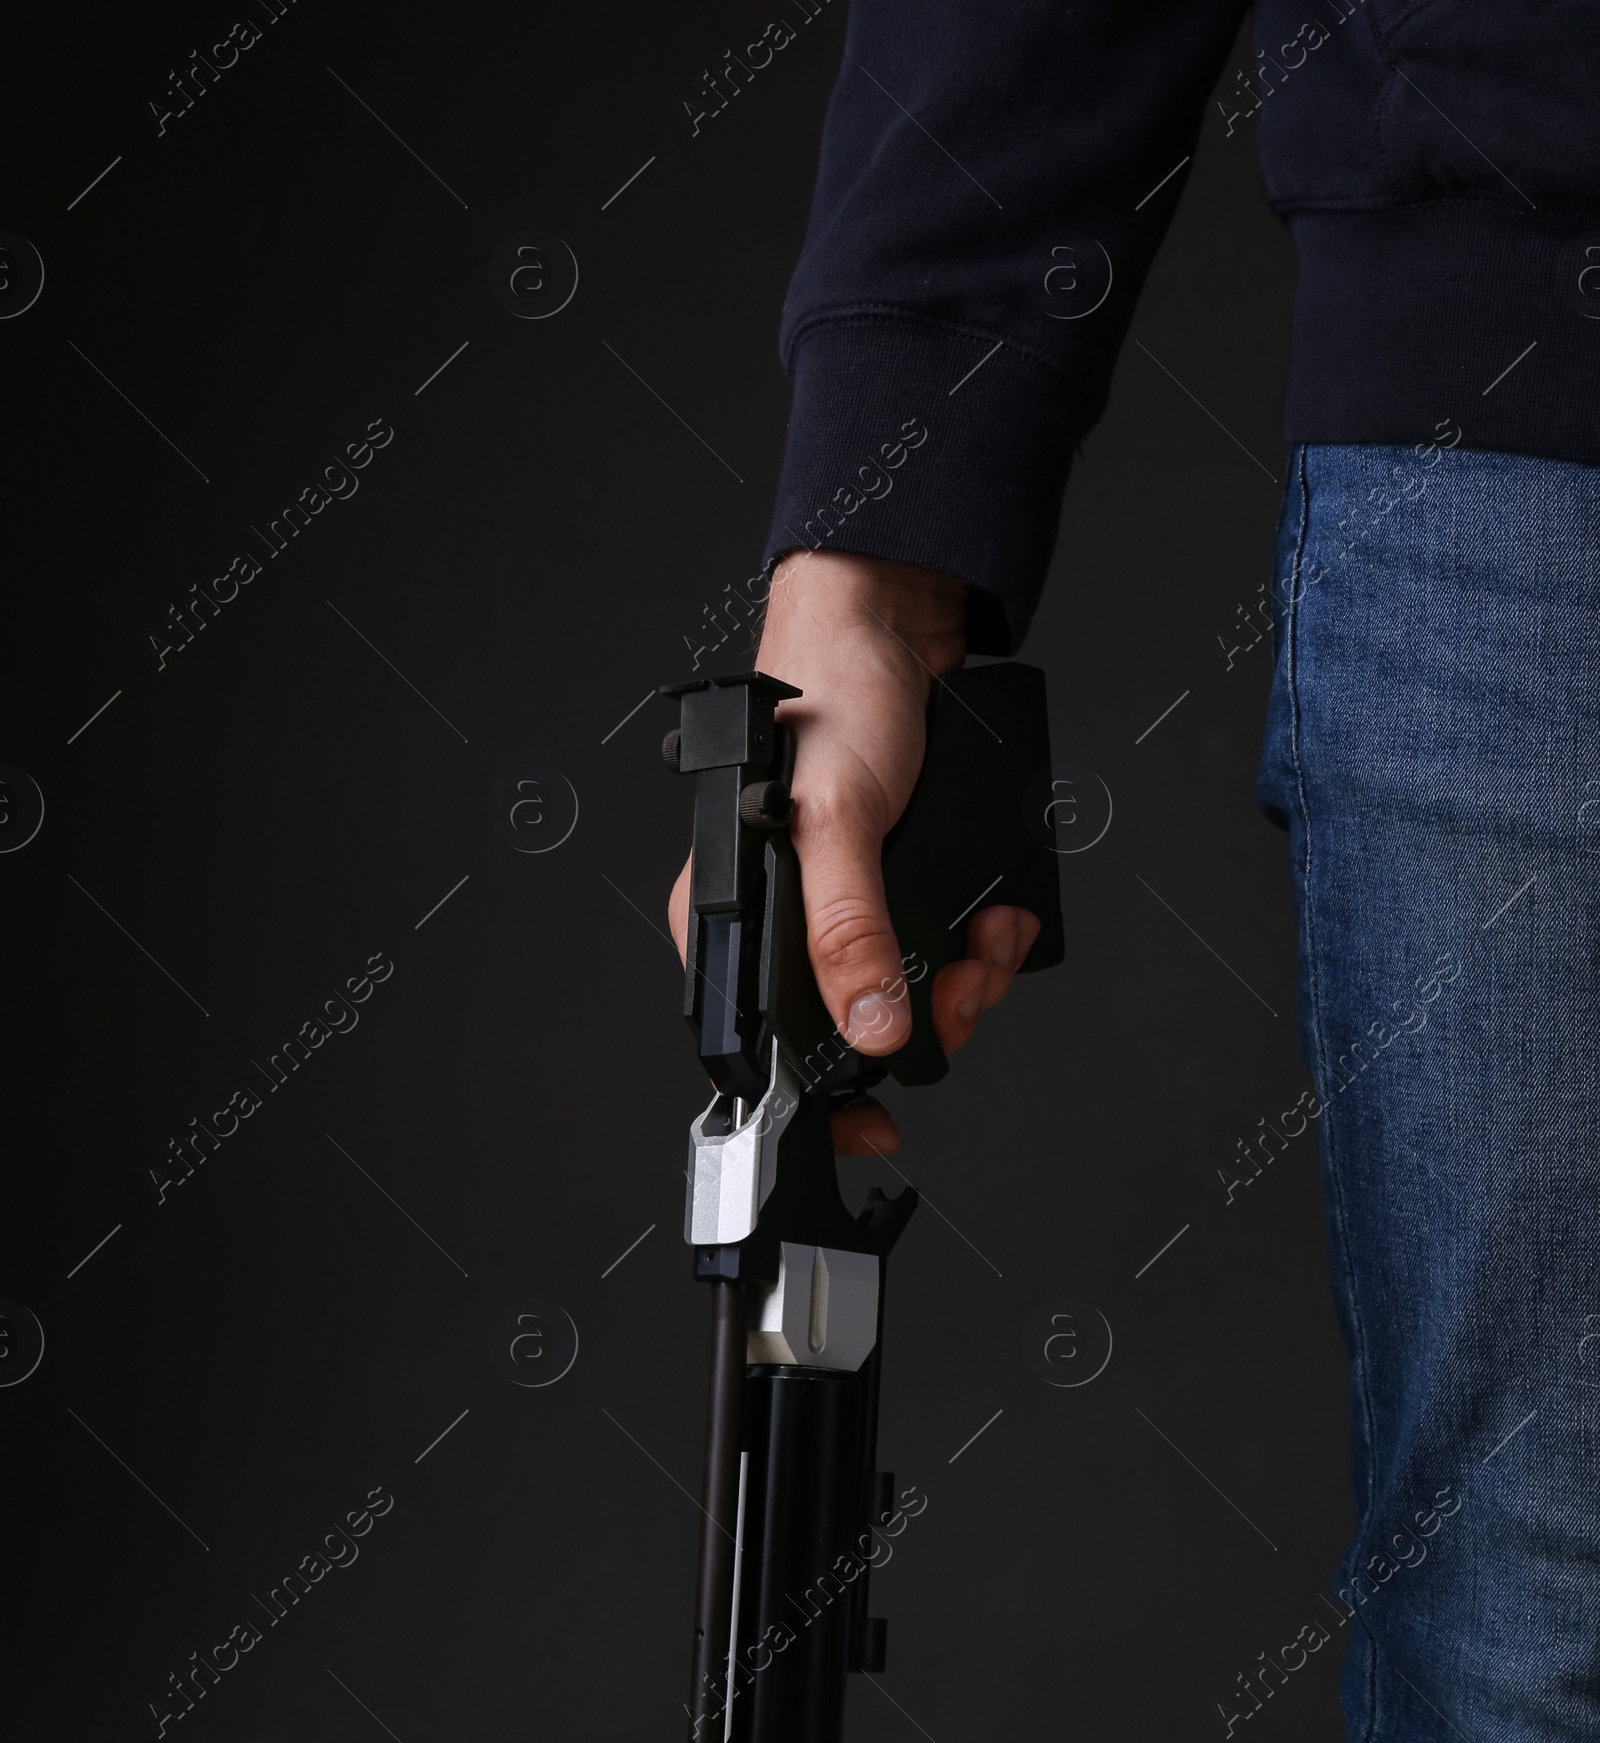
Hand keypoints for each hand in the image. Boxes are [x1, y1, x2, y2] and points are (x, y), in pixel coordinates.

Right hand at [667, 549, 1040, 1153]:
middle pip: (851, 1026)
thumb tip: (875, 1025)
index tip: (871, 1125)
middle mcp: (784, 918)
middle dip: (923, 1022)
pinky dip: (984, 946)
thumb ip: (851, 929)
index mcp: (733, 915)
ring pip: (907, 993)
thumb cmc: (830, 693)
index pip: (755, 1046)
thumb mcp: (838, 818)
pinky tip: (1002, 918)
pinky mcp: (897, 882)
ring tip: (991, 944)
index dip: (811, 1096)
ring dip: (965, 981)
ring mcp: (845, 903)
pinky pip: (941, 948)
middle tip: (962, 991)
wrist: (893, 617)